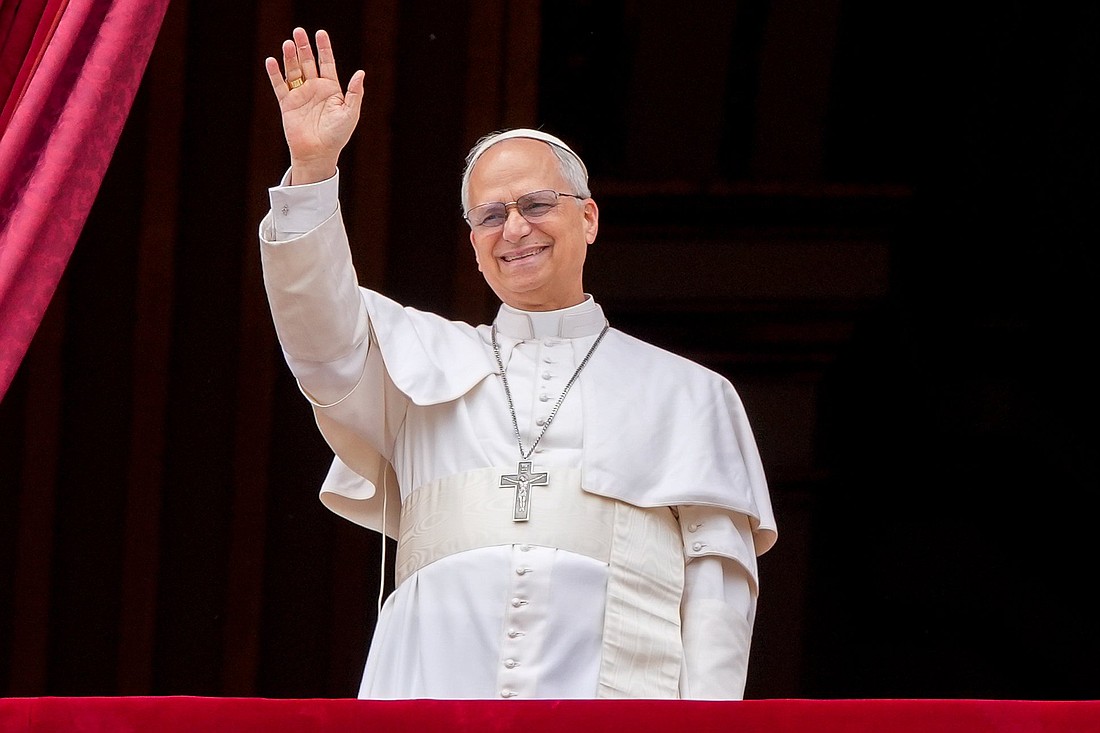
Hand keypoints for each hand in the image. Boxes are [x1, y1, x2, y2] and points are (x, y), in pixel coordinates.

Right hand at [264, 27, 364, 184]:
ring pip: (293, 70)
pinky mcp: (287, 104)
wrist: (319, 153)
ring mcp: (300, 95)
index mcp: (331, 89)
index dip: (324, 48)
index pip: (327, 62)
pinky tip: (272, 61)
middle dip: (304, 47)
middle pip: (308, 62)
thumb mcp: (350, 113)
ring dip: (290, 57)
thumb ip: (355, 93)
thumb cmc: (337, 135)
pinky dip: (275, 74)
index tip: (320, 33)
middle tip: (298, 31)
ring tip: (288, 43)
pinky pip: (280, 86)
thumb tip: (361, 72)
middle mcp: (314, 89)